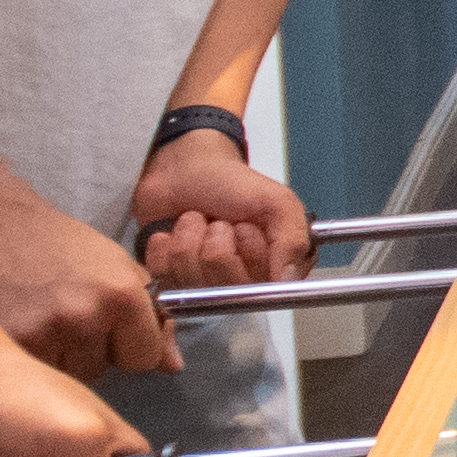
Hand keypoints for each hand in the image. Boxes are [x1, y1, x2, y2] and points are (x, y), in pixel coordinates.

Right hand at [0, 186, 177, 376]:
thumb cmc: (51, 243)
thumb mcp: (112, 265)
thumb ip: (147, 316)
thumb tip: (173, 366)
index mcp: (121, 294)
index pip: (145, 357)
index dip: (127, 344)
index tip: (106, 324)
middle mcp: (85, 315)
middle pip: (103, 369)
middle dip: (88, 349)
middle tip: (61, 310)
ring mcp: (44, 333)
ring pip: (68, 376)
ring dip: (57, 356)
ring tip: (36, 315)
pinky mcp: (8, 344)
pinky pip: (34, 373)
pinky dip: (28, 357)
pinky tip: (17, 325)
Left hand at [132, 124, 309, 285]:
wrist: (185, 169)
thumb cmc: (230, 184)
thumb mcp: (276, 202)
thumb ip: (293, 240)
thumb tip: (288, 280)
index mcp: (275, 268)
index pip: (262, 286)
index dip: (250, 253)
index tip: (245, 227)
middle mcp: (242, 283)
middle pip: (225, 286)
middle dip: (217, 243)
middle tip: (220, 222)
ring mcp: (204, 286)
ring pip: (192, 280)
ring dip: (190, 240)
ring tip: (198, 223)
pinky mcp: (171, 282)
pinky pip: (163, 276)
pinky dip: (165, 247)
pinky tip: (173, 233)